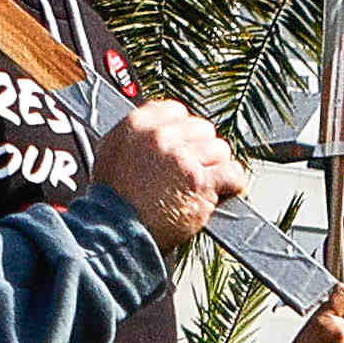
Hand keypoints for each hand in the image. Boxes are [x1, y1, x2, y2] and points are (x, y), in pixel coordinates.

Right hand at [96, 91, 245, 251]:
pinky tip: (223, 189)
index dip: (183, 131)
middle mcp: (160, 136)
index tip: (184, 144)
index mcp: (138, 125)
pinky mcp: (199, 181)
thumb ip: (136, 137)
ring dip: (215, 166)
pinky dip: (232, 183)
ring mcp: (182, 157)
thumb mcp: (111, 153)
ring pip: (219, 149)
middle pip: (201, 128)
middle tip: (191, 168)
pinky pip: (232, 173)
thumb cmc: (111, 200)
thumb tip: (155, 130)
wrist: (115, 231)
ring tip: (202, 182)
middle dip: (200, 148)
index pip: (176, 111)